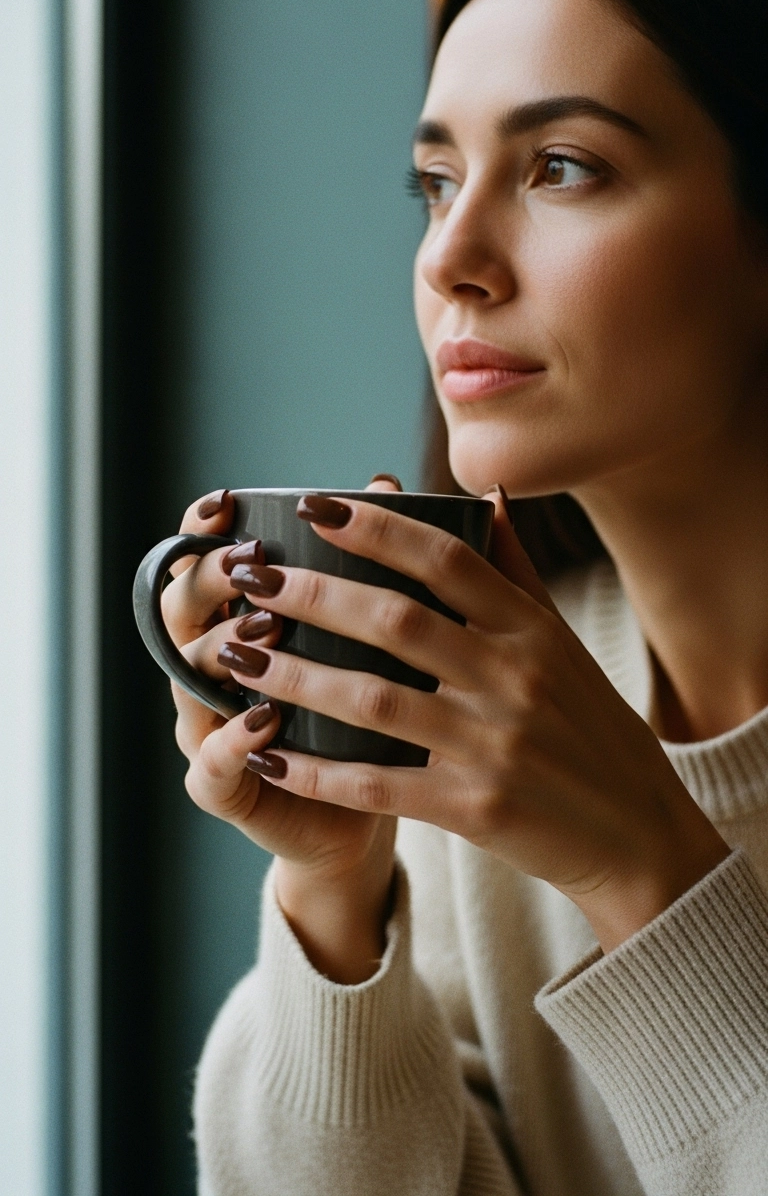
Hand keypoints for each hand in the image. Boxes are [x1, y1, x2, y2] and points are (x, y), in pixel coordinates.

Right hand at [161, 478, 405, 981]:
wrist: (372, 808)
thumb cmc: (373, 707)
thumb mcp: (378, 632)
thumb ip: (374, 561)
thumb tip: (388, 484)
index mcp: (238, 618)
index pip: (199, 561)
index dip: (201, 530)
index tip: (227, 503)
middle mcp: (211, 668)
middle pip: (179, 610)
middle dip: (208, 580)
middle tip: (252, 563)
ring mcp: (208, 727)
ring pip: (188, 680)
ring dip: (223, 651)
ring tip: (264, 631)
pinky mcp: (224, 788)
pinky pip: (211, 765)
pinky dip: (232, 740)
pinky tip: (263, 719)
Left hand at [218, 490, 729, 952]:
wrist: (636, 835)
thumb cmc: (589, 727)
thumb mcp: (561, 643)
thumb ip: (516, 573)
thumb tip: (488, 499)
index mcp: (530, 628)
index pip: (445, 558)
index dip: (377, 528)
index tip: (316, 507)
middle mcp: (513, 678)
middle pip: (395, 621)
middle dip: (311, 594)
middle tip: (250, 576)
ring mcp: (493, 744)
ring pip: (373, 700)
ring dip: (295, 676)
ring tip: (235, 655)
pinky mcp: (475, 808)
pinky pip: (377, 783)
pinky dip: (316, 769)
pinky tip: (265, 752)